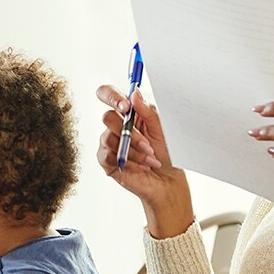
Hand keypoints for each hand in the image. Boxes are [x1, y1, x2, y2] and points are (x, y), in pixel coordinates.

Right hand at [95, 85, 193, 237]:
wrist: (167, 180)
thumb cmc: (166, 152)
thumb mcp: (161, 128)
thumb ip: (147, 111)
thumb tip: (134, 94)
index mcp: (129, 112)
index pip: (109, 94)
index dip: (112, 97)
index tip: (125, 107)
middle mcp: (116, 125)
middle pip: (107, 117)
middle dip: (130, 133)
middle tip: (147, 144)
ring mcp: (109, 142)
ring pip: (109, 138)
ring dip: (134, 150)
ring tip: (149, 158)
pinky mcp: (106, 160)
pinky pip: (108, 155)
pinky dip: (128, 161)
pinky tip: (140, 166)